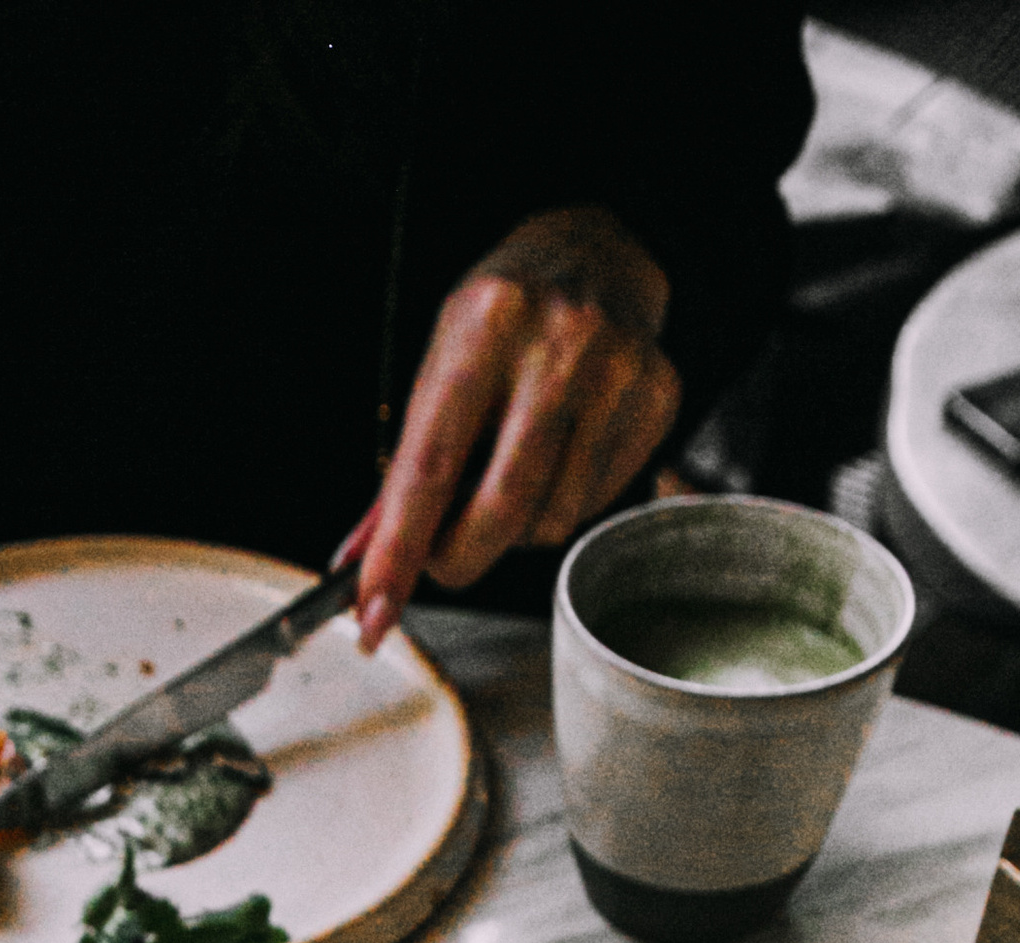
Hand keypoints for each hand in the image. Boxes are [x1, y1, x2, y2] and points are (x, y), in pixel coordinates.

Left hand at [347, 210, 681, 646]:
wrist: (597, 251)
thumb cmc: (504, 320)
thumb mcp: (441, 364)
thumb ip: (404, 466)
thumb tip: (361, 560)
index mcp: (485, 325)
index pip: (430, 466)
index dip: (399, 552)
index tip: (372, 614)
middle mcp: (558, 343)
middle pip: (501, 508)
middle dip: (460, 558)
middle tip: (442, 561)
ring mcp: (618, 371)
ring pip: (551, 520)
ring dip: (517, 528)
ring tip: (513, 474)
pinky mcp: (658, 397)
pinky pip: (594, 506)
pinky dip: (563, 505)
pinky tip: (561, 456)